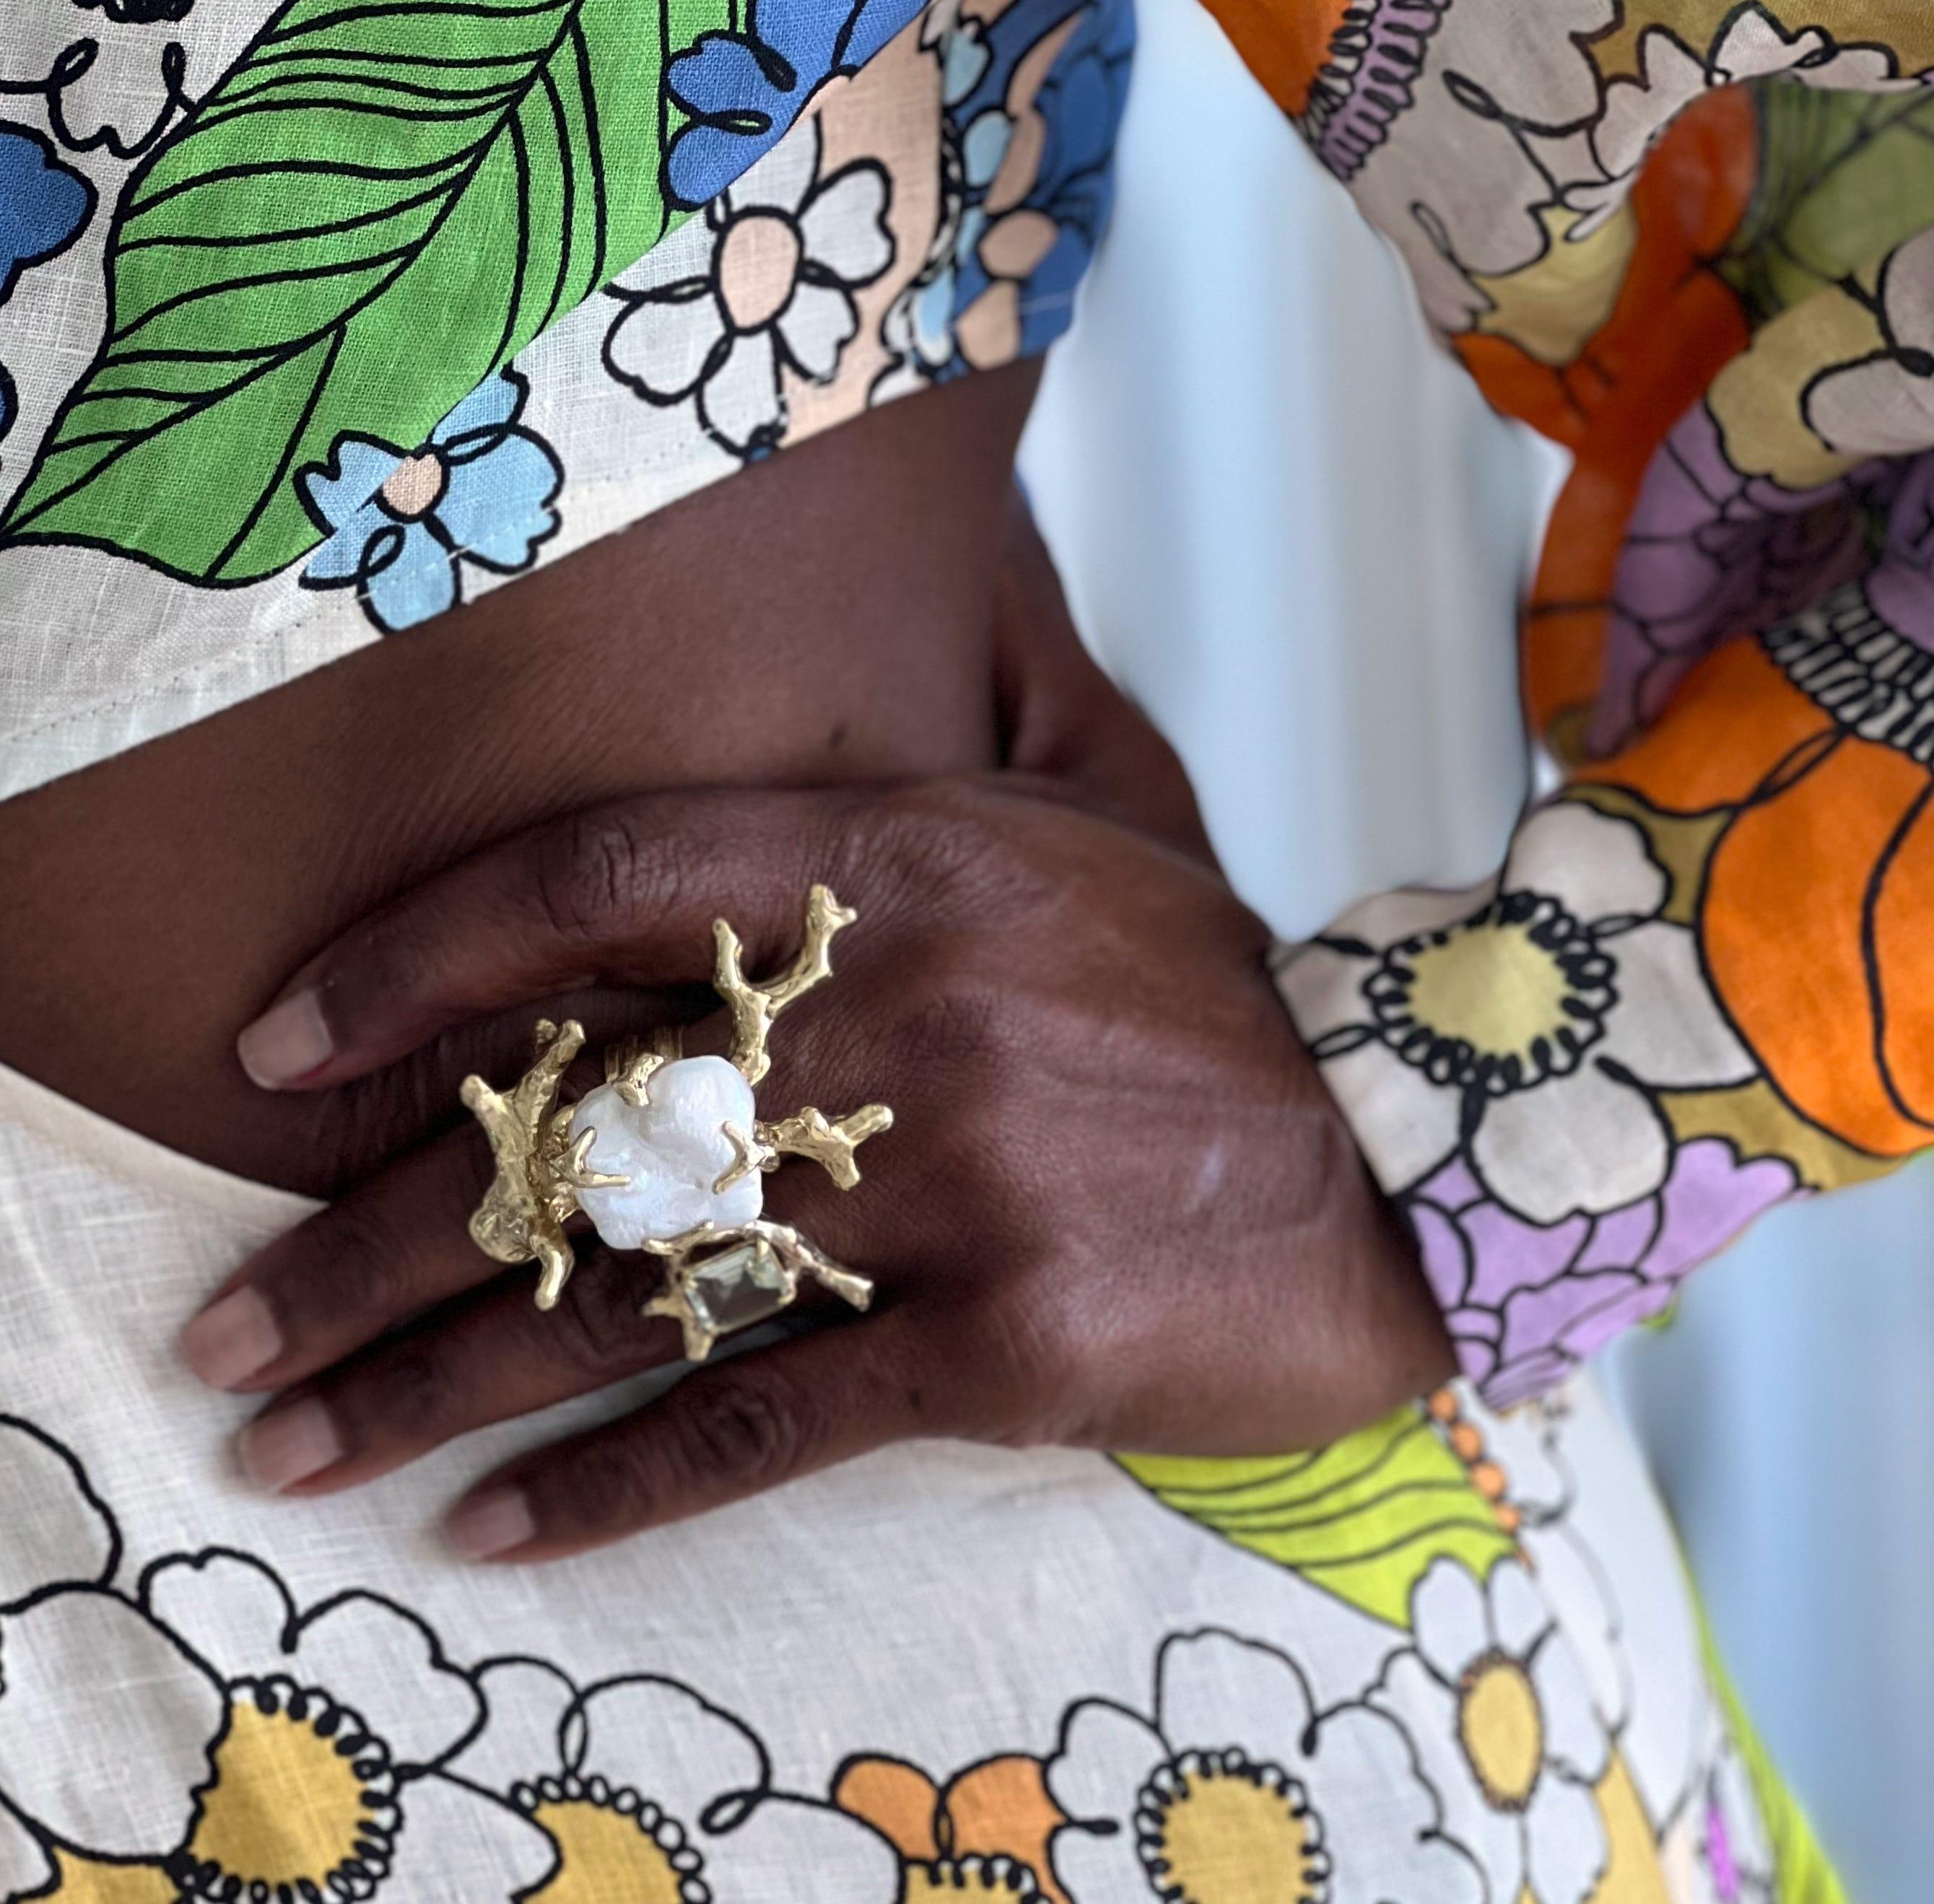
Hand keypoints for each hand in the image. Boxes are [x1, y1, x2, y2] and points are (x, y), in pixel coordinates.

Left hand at [182, 522, 1451, 1562]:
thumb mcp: (1051, 850)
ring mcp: (960, 1182)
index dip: (413, 961)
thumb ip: (857, 852)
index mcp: (905, 865)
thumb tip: (642, 895)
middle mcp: (910, 1012)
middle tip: (227, 1329)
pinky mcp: (1007, 1343)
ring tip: (291, 1446)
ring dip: (434, 1384)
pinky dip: (611, 1488)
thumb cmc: (1194, 1000)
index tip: (272, 1050)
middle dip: (363, 1245)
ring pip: (633, 1294)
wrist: (1401, 1150)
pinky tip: (489, 1531)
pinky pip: (762, 1419)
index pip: (597, 883)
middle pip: (570, 1131)